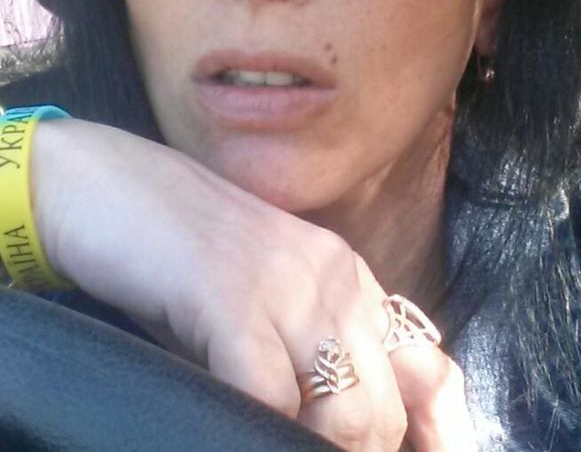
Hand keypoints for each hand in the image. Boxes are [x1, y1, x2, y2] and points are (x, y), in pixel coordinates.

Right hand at [32, 118, 475, 450]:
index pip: (427, 368)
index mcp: (346, 275)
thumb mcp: (260, 301)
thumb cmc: (177, 256)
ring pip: (345, 417)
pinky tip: (232, 429)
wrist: (109, 186)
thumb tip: (331, 428)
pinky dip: (259, 434)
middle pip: (382, 409)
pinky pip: (271, 404)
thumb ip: (303, 352)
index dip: (439, 432)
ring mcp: (287, 287)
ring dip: (313, 449)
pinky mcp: (234, 302)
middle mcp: (332, 278)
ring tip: (270, 443)